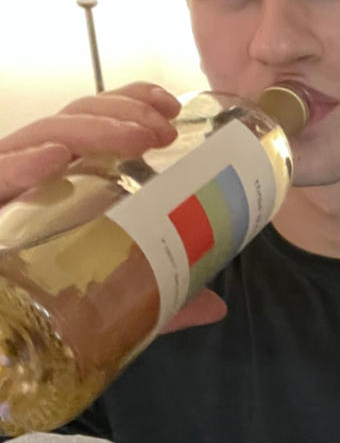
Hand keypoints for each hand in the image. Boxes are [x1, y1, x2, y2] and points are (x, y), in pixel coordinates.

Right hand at [0, 82, 228, 331]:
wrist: (3, 340)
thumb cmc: (41, 307)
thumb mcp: (110, 297)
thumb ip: (156, 294)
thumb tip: (216, 308)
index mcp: (62, 183)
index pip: (92, 123)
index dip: (130, 102)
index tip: (172, 107)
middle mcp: (30, 178)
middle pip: (72, 121)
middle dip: (122, 112)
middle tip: (165, 130)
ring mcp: (4, 192)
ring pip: (39, 137)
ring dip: (91, 129)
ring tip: (135, 139)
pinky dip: (18, 166)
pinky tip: (52, 159)